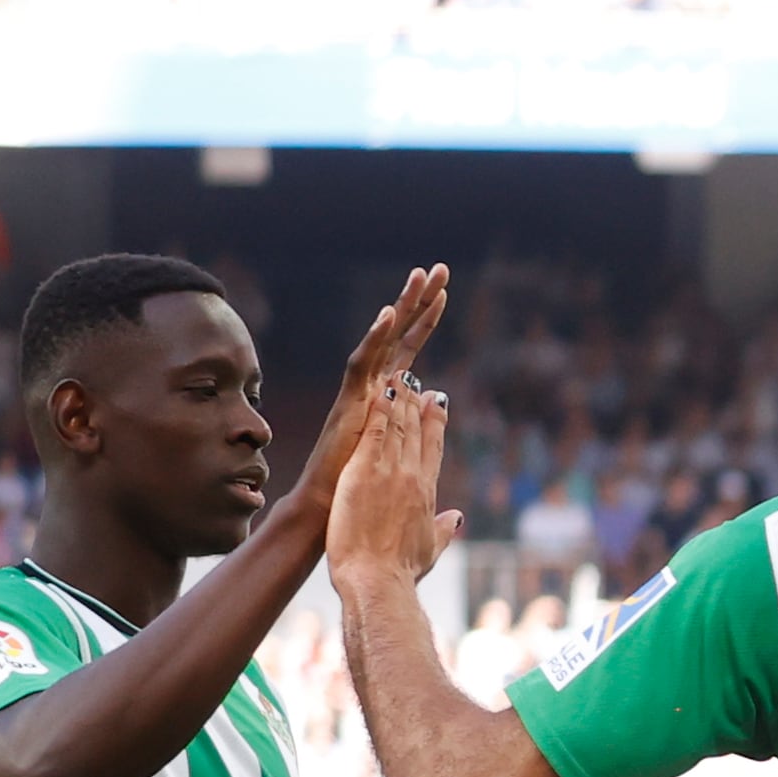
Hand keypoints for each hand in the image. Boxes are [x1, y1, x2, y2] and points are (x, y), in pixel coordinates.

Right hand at [293, 267, 449, 500]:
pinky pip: (362, 363)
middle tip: (439, 268)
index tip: (446, 294)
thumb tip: (436, 403)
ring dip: (402, 307)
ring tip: (421, 276)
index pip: (411, 348)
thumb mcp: (403, 450)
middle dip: (419, 301)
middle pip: (399, 334)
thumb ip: (419, 426)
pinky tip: (388, 314)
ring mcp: (360, 392)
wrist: (331, 509)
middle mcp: (372, 387)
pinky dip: (374, 337)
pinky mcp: (349, 402)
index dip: (427, 321)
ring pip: (383, 339)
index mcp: (386, 396)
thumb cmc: (361, 489)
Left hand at [327, 378, 460, 590]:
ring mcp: (390, 472)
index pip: (433, 450)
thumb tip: (457, 518)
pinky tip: (380, 390)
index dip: (436, 424)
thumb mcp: (430, 549)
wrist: (377, 578)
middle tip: (418, 381)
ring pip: (397, 425)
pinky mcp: (365, 470)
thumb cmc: (400, 571)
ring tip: (398, 377)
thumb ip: (444, 529)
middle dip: (418, 403)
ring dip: (399, 399)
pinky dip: (379, 409)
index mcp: (427, 494)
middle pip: (418, 431)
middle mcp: (413, 477)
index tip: (437, 403)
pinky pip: (375, 431)